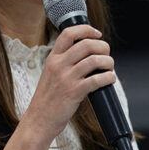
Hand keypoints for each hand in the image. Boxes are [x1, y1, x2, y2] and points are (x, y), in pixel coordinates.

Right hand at [21, 24, 114, 146]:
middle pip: (87, 44)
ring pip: (94, 60)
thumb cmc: (48, 98)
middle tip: (107, 55)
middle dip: (103, 47)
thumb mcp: (51, 74)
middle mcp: (58, 65)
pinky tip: (109, 80)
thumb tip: (90, 54)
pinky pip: (97, 79)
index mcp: (52, 58)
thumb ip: (65, 62)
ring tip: (109, 68)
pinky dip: (108, 78)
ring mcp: (66, 78)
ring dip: (108, 62)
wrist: (39, 120)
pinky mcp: (74, 92)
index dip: (86, 30)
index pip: (68, 33)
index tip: (97, 34)